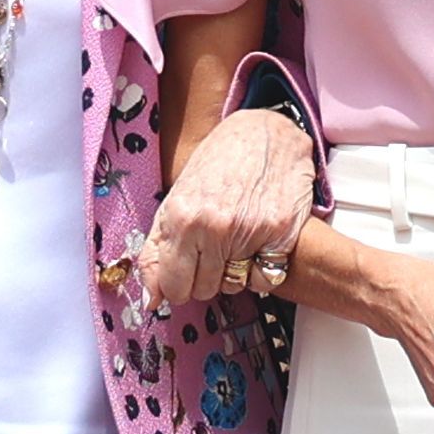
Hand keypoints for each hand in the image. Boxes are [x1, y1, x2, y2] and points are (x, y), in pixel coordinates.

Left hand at [134, 107, 314, 304]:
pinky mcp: (282, 232)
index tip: (185, 272)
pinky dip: (261, 269)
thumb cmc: (216, 166)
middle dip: (205, 276)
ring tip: (234, 241)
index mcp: (182, 218)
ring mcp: (251, 231)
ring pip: (235, 286)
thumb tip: (152, 299)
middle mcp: (215, 227)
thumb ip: (156, 251)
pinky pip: (266, 278)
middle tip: (212, 248)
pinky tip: (257, 243)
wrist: (265, 133)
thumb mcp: (175, 200)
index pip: (173, 287)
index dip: (177, 285)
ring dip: (233, 272)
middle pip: (204, 290)